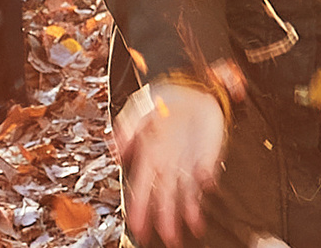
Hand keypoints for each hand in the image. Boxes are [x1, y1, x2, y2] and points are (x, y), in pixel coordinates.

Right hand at [110, 78, 227, 245]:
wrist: (194, 87)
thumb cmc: (165, 97)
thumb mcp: (141, 107)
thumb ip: (128, 128)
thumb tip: (115, 150)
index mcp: (149, 154)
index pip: (141, 186)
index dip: (139, 206)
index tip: (136, 224)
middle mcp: (166, 164)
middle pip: (162, 198)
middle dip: (161, 219)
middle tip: (162, 239)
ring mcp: (186, 164)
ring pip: (181, 197)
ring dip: (179, 217)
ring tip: (177, 238)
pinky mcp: (205, 160)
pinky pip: (204, 184)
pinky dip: (201, 199)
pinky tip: (198, 217)